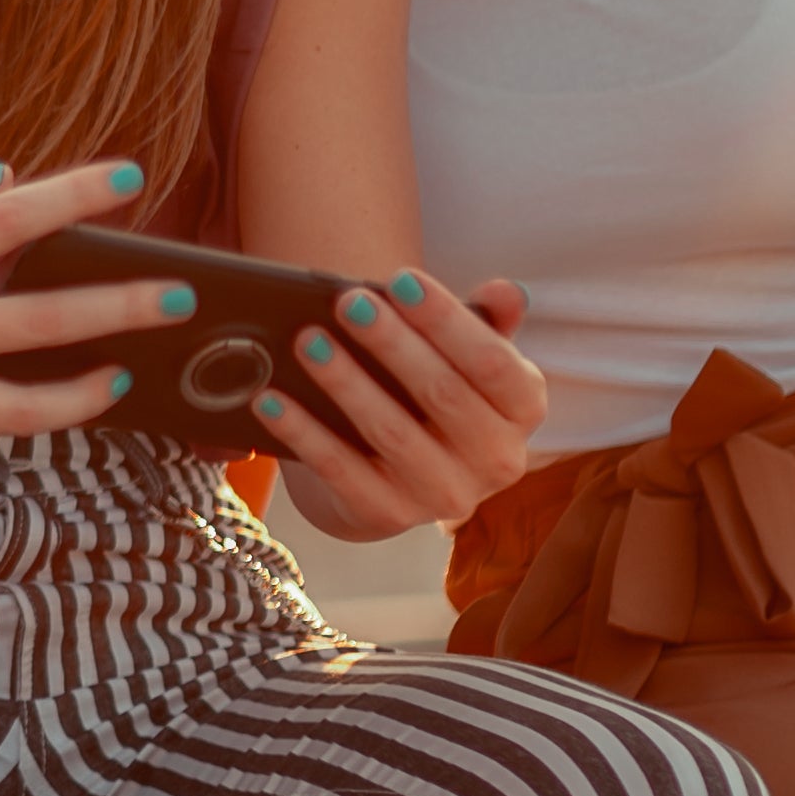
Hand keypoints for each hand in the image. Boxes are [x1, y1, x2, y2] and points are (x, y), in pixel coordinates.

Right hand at [0, 161, 196, 473]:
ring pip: (24, 410)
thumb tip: (1, 184)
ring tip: (124, 375)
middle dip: (122, 308)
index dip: (75, 197)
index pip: (7, 224)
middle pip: (41, 324)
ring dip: (86, 392)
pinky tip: (2, 391)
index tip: (130, 179)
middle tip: (178, 296)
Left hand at [254, 273, 548, 542]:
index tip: (402, 280)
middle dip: (390, 343)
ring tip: (306, 341)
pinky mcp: (388, 515)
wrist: (400, 470)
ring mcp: (444, 496)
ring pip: (390, 432)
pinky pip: (340, 470)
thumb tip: (506, 292)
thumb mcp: (469, 355)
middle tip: (347, 302)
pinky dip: (302, 433)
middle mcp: (497, 460)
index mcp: (524, 408)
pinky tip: (270, 398)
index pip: (492, 362)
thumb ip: (486, 321)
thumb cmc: (437, 391)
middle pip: (440, 393)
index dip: (448, 321)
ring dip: (344, 383)